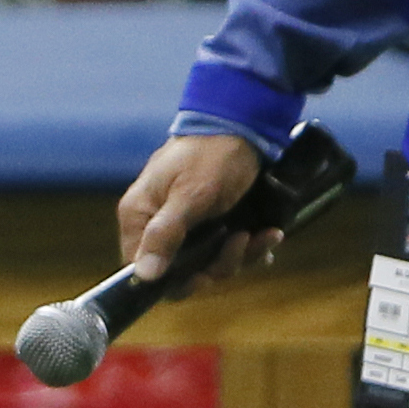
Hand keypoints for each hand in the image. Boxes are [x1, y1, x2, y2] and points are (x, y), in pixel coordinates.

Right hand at [115, 129, 270, 290]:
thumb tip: (143, 276)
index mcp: (140, 218)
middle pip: (181, 272)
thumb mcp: (189, 196)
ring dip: (241, 254)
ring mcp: (188, 227)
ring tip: (262, 234)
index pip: (143, 268)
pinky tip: (268, 234)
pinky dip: (252, 247)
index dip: (173, 280)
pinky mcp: (214, 224)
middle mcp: (159, 227)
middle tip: (240, 242)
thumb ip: (164, 235)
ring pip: (210, 263)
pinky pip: (229, 251)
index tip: (204, 276)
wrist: (244, 127)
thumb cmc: (210, 155)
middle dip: (218, 265)